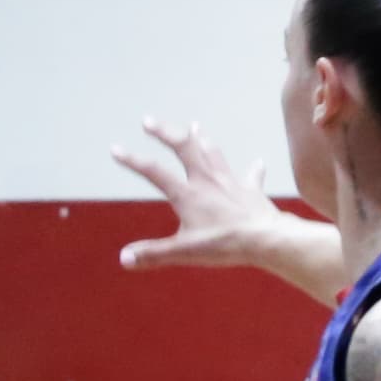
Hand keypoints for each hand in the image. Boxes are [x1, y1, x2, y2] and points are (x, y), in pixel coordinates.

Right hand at [114, 117, 287, 272]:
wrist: (265, 239)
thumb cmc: (224, 245)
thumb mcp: (183, 252)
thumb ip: (153, 254)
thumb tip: (124, 259)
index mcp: (187, 194)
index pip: (154, 172)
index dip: (132, 160)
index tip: (115, 148)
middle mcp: (206, 180)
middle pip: (183, 146)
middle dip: (164, 131)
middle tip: (148, 121)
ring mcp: (229, 181)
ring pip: (212, 152)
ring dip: (201, 138)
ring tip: (193, 126)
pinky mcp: (250, 189)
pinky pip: (251, 175)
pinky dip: (252, 169)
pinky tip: (256, 163)